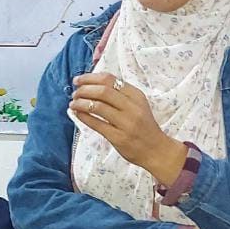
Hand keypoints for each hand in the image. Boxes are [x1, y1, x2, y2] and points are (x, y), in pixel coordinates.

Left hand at [70, 73, 186, 181]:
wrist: (156, 150)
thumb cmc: (143, 126)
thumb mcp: (137, 105)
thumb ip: (119, 95)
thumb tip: (91, 84)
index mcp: (136, 95)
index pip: (110, 80)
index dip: (90, 78)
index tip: (78, 80)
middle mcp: (132, 107)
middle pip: (103, 91)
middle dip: (84, 90)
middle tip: (75, 93)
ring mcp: (126, 123)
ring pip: (98, 107)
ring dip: (81, 103)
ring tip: (73, 103)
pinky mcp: (119, 138)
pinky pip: (97, 124)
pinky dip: (83, 117)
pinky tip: (77, 114)